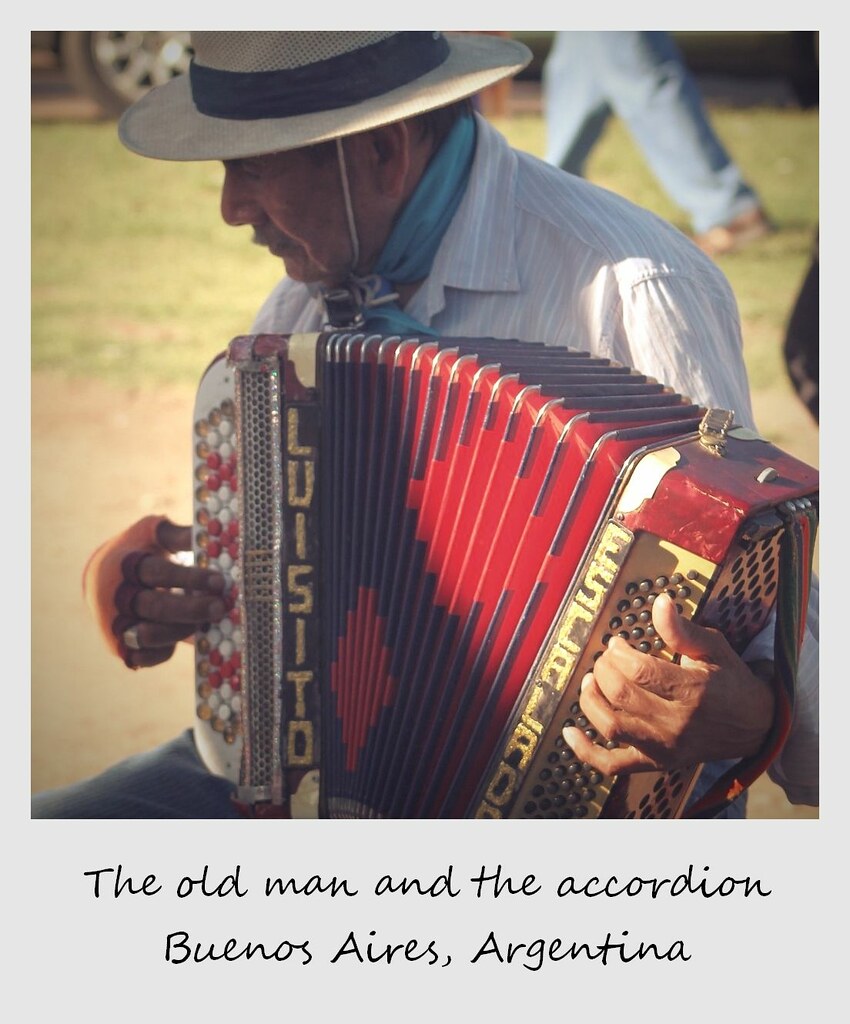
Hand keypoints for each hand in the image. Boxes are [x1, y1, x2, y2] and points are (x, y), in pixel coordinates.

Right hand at [83, 515, 226, 669]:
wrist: (100, 577)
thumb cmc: (138, 550)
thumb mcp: (152, 533)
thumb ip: (179, 535)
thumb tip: (217, 534)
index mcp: (124, 565)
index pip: (157, 572)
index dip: (189, 578)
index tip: (219, 581)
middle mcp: (115, 597)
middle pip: (154, 607)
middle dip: (190, 610)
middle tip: (221, 608)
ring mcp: (115, 624)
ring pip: (148, 636)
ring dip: (180, 631)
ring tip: (207, 622)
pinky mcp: (119, 648)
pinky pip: (145, 658)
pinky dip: (165, 651)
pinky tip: (186, 637)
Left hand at [562, 592, 774, 773]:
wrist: (757, 727)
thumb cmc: (732, 682)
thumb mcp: (714, 648)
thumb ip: (682, 630)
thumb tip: (659, 602)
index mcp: (692, 692)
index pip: (639, 671)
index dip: (618, 653)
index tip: (616, 643)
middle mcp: (676, 724)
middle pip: (620, 695)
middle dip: (603, 670)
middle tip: (605, 659)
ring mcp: (664, 749)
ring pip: (610, 726)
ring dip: (590, 700)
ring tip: (590, 682)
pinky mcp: (656, 764)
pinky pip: (613, 765)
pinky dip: (586, 751)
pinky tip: (569, 732)